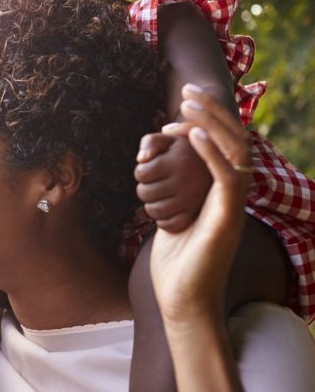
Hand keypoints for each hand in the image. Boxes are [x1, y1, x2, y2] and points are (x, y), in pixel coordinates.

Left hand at [136, 129, 211, 232]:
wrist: (218, 171)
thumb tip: (141, 159)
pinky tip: (170, 208)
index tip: (154, 169)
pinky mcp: (197, 217)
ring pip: (153, 210)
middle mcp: (189, 180)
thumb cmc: (185, 153)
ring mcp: (193, 201)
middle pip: (144, 193)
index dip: (143, 171)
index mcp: (181, 159)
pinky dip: (164, 220)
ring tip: (163, 195)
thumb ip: (150, 142)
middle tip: (158, 184)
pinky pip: (167, 225)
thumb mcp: (169, 141)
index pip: (141, 173)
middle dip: (146, 188)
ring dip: (153, 204)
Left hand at [149, 86, 251, 325]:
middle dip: (212, 112)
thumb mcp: (171, 220)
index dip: (201, 126)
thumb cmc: (175, 266)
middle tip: (187, 91)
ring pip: (236, 152)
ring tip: (188, 103)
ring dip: (212, 123)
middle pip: (234, 141)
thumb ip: (174, 199)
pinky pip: (228, 176)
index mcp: (219, 193)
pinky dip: (211, 153)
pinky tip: (194, 135)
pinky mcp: (228, 217)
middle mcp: (231, 195)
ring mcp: (233, 205)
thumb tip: (156, 182)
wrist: (184, 301)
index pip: (222, 148)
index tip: (170, 118)